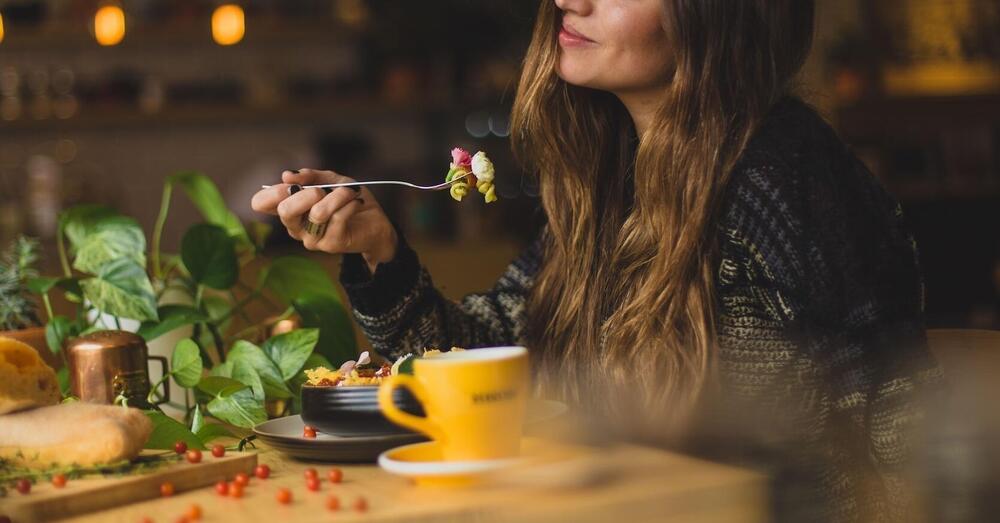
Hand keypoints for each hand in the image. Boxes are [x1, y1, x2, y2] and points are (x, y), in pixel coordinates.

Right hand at [250, 169, 397, 270]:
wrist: (376, 223)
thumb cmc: (349, 200)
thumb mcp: (331, 180)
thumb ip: (311, 176)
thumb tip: (287, 175)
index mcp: (290, 209)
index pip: (260, 203)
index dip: (271, 191)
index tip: (291, 184)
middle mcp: (295, 227)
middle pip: (285, 210)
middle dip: (306, 193)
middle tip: (322, 190)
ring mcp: (312, 238)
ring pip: (317, 213)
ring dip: (338, 196)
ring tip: (350, 191)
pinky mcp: (331, 244)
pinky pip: (338, 218)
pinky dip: (350, 203)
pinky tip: (356, 202)